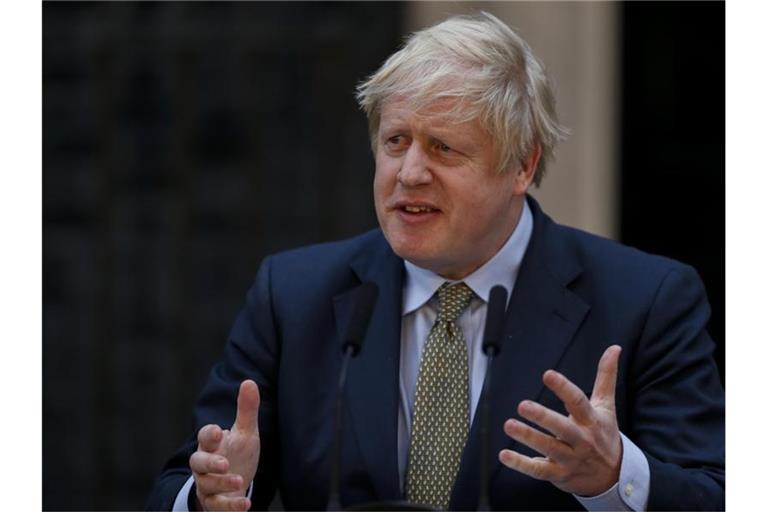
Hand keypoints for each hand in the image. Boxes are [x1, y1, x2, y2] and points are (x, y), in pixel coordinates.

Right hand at [190, 380, 260, 510]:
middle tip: (225, 463)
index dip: (209, 434)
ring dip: (222, 484)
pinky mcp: (214, 503)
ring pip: (207, 485)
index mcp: (211, 444)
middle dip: (210, 463)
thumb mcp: (245, 433)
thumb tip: (249, 381)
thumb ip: (246, 410)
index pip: (205, 437)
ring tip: (239, 480)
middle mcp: (205, 465)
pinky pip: (217, 506)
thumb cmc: (238, 455)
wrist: (235, 485)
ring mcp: (207, 485)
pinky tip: (246, 504)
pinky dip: (231, 506)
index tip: (218, 432)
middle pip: (198, 462)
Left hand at [499, 345, 622, 496]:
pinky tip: (504, 454)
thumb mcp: (607, 406)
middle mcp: (581, 439)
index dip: (563, 388)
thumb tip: (614, 347)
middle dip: (543, 417)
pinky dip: (520, 464)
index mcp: (591, 420)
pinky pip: (538, 470)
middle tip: (522, 405)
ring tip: (509, 425)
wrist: (614, 477)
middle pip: (562, 428)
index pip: (578, 402)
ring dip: (528, 437)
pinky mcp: (558, 474)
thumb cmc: (604, 434)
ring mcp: (570, 458)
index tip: (548, 375)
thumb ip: (606, 376)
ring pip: (548, 448)